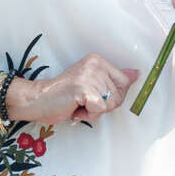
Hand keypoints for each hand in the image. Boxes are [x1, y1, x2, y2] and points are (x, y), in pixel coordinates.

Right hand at [6, 54, 138, 125]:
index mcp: (97, 60)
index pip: (125, 82)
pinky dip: (88, 115)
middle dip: (103, 105)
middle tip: (82, 101)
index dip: (112, 96)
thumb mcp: (91, 84)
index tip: (93, 95)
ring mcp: (88, 75)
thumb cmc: (63, 96)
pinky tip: (75, 109)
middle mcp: (95, 64)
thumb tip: (136, 74)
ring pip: (110, 104)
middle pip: (119, 95)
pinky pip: (99, 109)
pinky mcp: (83, 88)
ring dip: (93, 111)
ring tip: (77, 104)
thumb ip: (113, 80)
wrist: (38, 100)